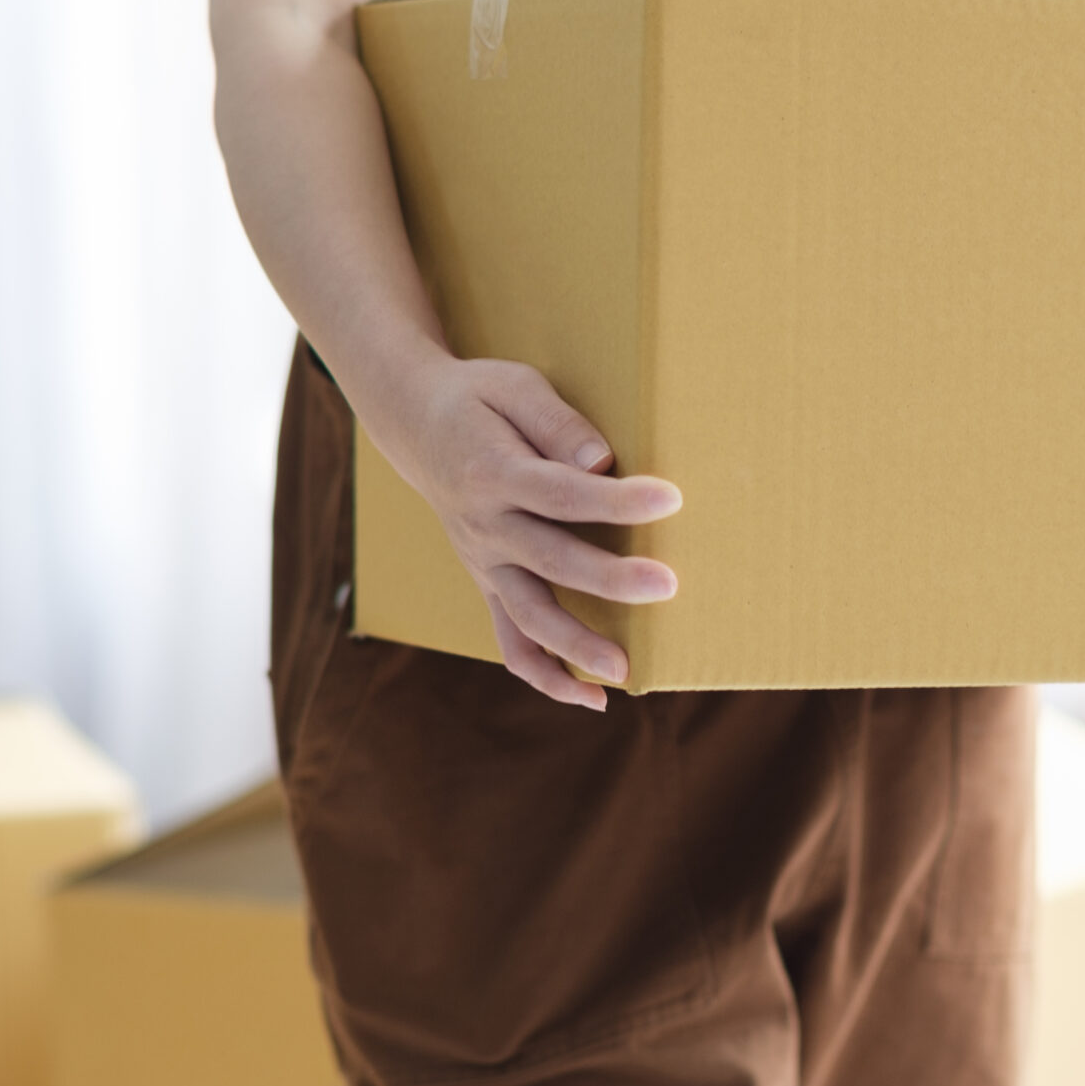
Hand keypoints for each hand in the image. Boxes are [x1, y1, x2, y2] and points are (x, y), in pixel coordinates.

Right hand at [387, 357, 680, 710]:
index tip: (670, 500)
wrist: (415, 425)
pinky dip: (545, 675)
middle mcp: (484, 527)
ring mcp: (485, 563)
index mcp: (492, 473)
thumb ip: (556, 423)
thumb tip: (600, 462)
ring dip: (576, 647)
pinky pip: (511, 642)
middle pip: (551, 560)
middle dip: (610, 579)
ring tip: (624, 673)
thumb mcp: (513, 386)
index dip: (615, 500)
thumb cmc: (478, 399)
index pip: (561, 493)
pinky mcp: (489, 583)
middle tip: (667, 586)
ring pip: (529, 616)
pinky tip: (590, 699)